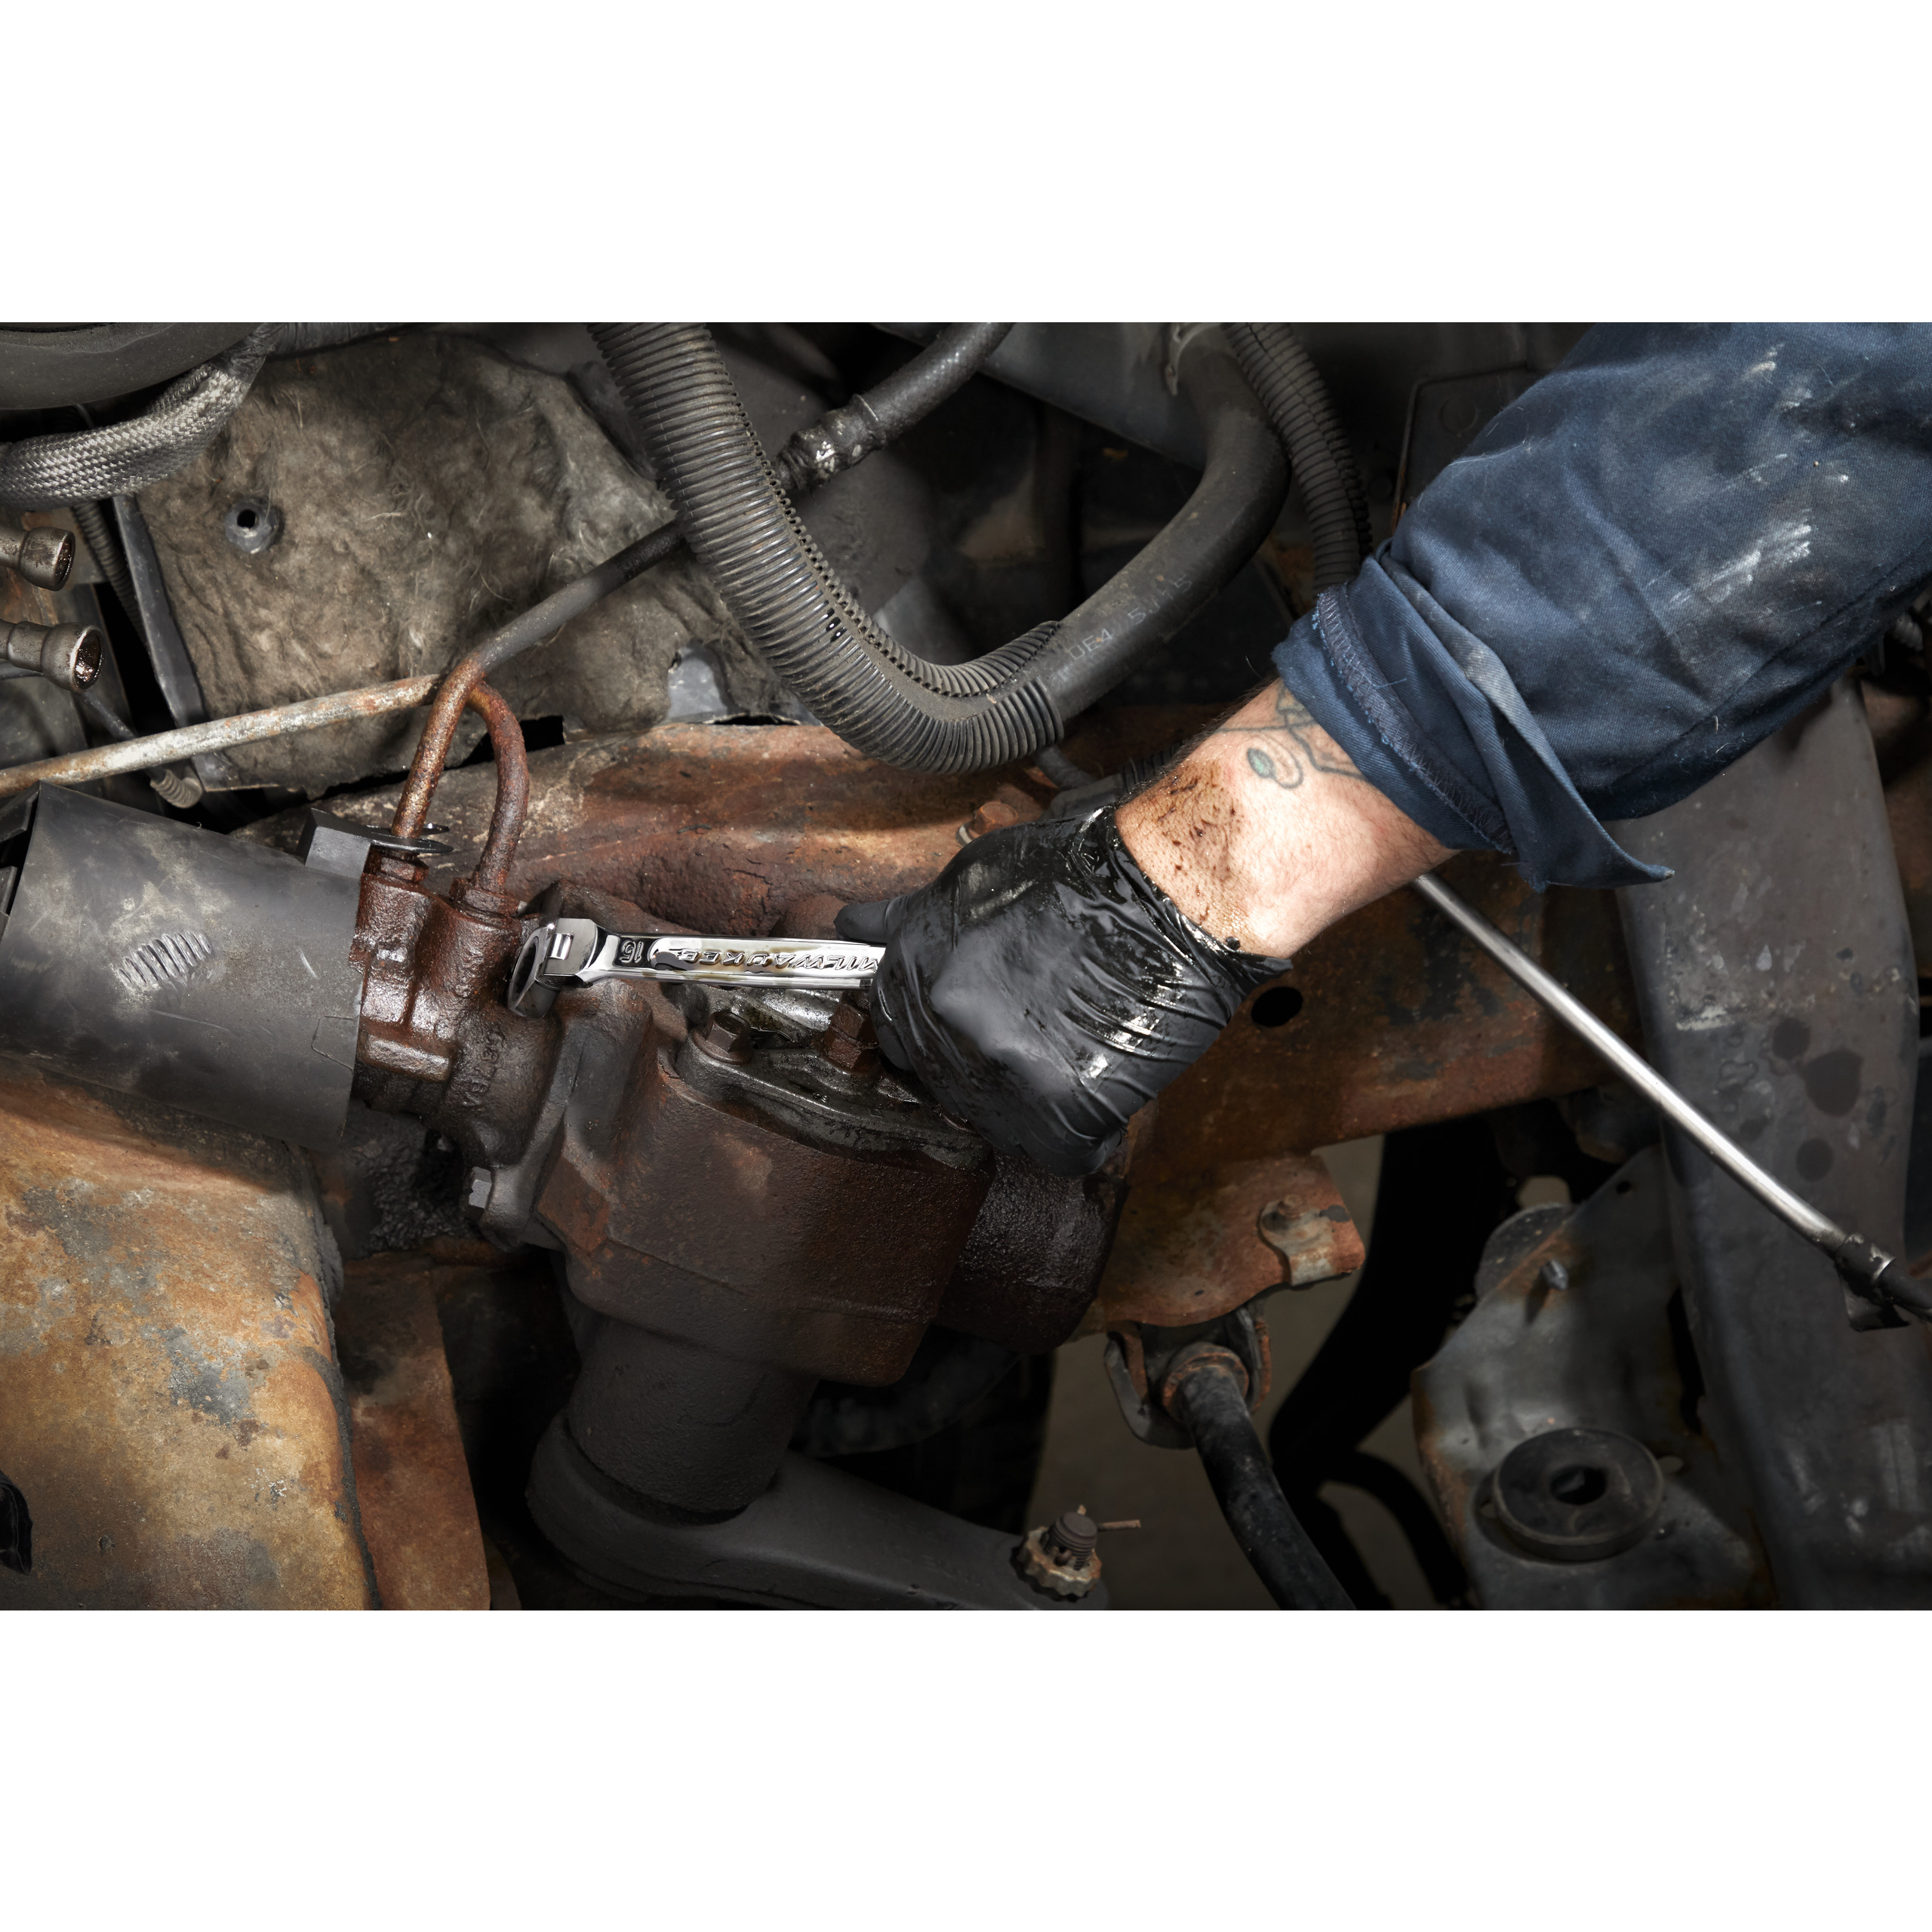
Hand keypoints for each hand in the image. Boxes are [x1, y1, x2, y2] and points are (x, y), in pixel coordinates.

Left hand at [837, 680, 1450, 1177]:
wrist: (1179, 884)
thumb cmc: (1092, 865)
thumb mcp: (979, 874)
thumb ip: (915, 917)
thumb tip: (856, 927)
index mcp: (919, 963)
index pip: (893, 1027)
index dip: (933, 1033)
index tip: (968, 1033)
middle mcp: (947, 1019)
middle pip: (938, 1081)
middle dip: (976, 1071)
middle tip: (1032, 1046)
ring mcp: (1001, 1066)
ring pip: (994, 1122)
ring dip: (1027, 1107)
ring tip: (1072, 1062)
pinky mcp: (1062, 1105)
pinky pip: (1059, 1153)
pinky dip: (1083, 1138)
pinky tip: (1102, 1099)